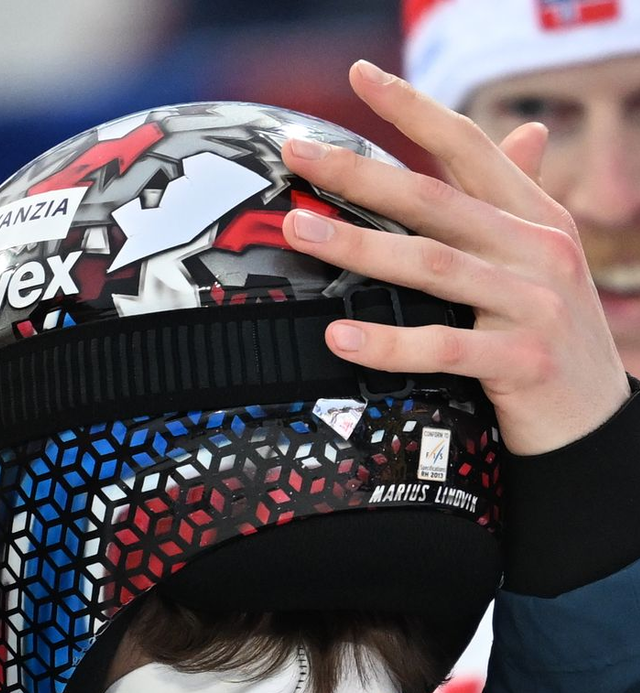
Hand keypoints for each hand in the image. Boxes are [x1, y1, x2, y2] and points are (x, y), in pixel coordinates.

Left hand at [280, 60, 629, 455]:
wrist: (593, 420)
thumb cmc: (547, 335)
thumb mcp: (537, 261)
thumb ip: (512, 203)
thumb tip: (523, 132)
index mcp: (533, 216)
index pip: (468, 146)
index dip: (414, 109)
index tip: (360, 76)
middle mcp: (536, 248)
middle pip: (433, 199)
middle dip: (359, 173)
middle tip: (296, 154)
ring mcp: (533, 303)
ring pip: (432, 265)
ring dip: (358, 245)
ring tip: (298, 231)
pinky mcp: (522, 360)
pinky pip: (442, 347)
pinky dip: (387, 343)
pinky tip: (338, 336)